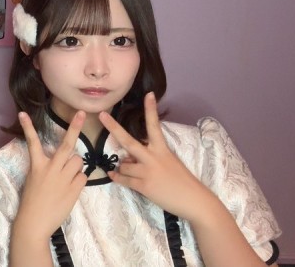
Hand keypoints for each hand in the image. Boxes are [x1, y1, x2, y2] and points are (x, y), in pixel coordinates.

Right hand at [13, 111, 86, 241]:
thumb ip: (46, 168)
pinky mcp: (74, 190)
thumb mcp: (33, 180)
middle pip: (67, 145)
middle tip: (80, 113)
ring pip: (79, 161)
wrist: (34, 223)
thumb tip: (64, 161)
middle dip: (75, 127)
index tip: (22, 113)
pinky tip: (71, 189)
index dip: (28, 127)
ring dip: (76, 166)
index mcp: (37, 166)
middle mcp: (51, 169)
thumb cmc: (31, 202)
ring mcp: (64, 179)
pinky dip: (79, 181)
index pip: (32, 142)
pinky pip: (83, 177)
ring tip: (69, 176)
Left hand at [100, 92, 213, 219]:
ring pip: (123, 165)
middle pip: (128, 141)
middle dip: (113, 127)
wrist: (193, 200)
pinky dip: (117, 177)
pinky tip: (113, 175)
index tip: (148, 94)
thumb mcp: (169, 161)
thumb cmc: (182, 180)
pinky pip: (123, 179)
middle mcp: (153, 157)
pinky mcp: (144, 185)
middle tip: (102, 114)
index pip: (155, 126)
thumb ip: (150, 156)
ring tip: (132, 172)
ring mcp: (147, 171)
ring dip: (123, 167)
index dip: (151, 110)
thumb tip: (129, 157)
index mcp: (162, 149)